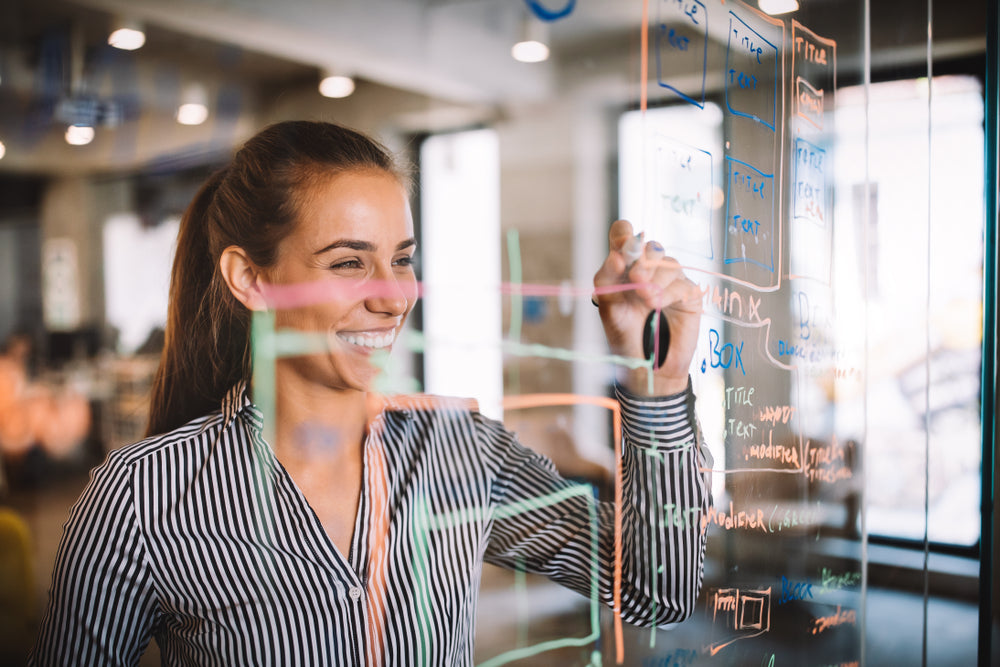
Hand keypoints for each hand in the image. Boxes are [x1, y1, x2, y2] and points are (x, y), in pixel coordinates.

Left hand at [593, 220, 701, 395]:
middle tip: (635, 278)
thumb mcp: (607, 308)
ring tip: (646, 301)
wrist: (646, 366)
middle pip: (650, 246)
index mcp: (625, 267)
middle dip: (642, 259)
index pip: (624, 234)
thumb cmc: (624, 335)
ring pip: (668, 263)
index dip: (623, 233)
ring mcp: (670, 280)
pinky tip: (658, 305)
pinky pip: (681, 284)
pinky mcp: (688, 294)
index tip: (622, 244)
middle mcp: (648, 269)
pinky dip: (668, 293)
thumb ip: (606, 280)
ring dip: (655, 279)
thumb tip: (616, 257)